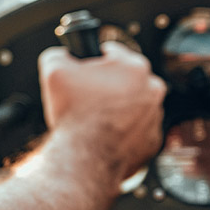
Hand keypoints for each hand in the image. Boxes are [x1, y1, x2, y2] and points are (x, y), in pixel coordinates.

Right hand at [39, 42, 166, 186]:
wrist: (85, 157)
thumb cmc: (75, 116)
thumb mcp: (53, 70)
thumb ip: (57, 54)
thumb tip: (60, 56)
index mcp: (133, 66)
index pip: (111, 51)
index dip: (92, 60)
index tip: (83, 71)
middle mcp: (152, 89)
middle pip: (124, 79)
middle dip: (106, 85)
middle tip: (85, 97)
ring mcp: (155, 116)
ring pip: (133, 104)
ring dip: (116, 108)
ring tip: (93, 118)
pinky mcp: (152, 141)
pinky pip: (136, 130)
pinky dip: (122, 131)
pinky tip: (103, 134)